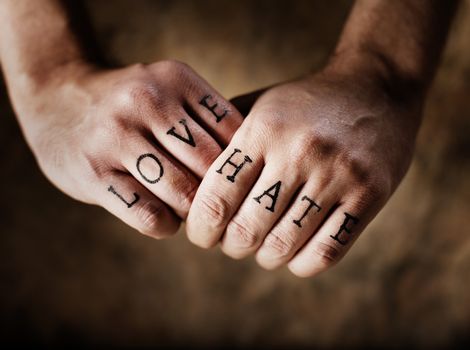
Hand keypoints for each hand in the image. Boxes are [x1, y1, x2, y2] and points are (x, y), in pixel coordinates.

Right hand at [16, 60, 242, 237]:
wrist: (56, 97)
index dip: (242, 165)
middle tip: (222, 206)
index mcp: (176, 79)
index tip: (240, 182)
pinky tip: (165, 219)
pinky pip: (148, 214)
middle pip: (210, 166)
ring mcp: (116, 137)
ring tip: (192, 212)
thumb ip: (206, 120)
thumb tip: (250, 170)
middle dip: (221, 194)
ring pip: (183, 193)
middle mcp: (146, 102)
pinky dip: (166, 225)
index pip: (234, 134)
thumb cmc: (129, 105)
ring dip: (193, 212)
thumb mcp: (167, 89)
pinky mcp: (94, 173)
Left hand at [186, 58, 421, 276]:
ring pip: (284, 246)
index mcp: (264, 129)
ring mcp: (338, 174)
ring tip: (261, 247)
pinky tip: (293, 254)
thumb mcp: (261, 105)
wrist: (375, 88)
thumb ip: (223, 139)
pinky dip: (300, 264)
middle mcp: (300, 151)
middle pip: (247, 229)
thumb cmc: (305, 105)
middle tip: (232, 241)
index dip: (201, 228)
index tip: (202, 233)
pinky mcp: (370, 194)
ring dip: (265, 257)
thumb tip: (189, 187)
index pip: (216, 197)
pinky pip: (326, 253)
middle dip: (231, 246)